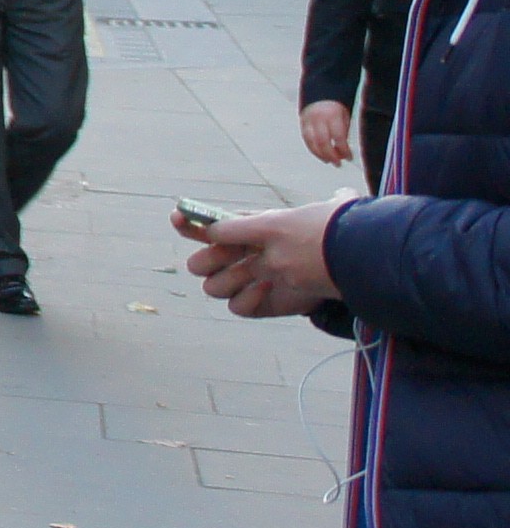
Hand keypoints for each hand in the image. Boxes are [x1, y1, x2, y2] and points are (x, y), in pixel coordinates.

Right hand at [185, 198, 347, 320]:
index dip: (188, 224)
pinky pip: (238, 308)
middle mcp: (241, 258)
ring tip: (258, 273)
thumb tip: (209, 230)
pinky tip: (268, 289)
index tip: (179, 219)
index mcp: (242, 232)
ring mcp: (250, 282)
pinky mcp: (263, 305)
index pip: (203, 228)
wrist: (348, 261)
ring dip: (230, 280)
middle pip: (200, 263)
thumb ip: (236, 226)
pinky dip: (247, 300)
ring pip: (213, 287)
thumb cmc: (315, 234)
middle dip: (208, 260)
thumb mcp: (273, 223)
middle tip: (228, 257)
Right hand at [304, 99, 356, 168]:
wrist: (321, 94)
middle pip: (323, 141)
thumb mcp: (344, 118)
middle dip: (331, 155)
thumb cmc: (336, 108)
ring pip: (312, 142)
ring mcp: (308, 121)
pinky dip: (313, 149)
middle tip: (338, 163)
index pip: (338, 137)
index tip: (349, 157)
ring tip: (328, 161)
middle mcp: (318, 118)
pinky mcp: (302, 124)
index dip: (344, 149)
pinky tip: (320, 155)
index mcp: (332, 115)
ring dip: (320, 154)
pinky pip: (306, 140)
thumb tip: (343, 152)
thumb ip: (343, 133)